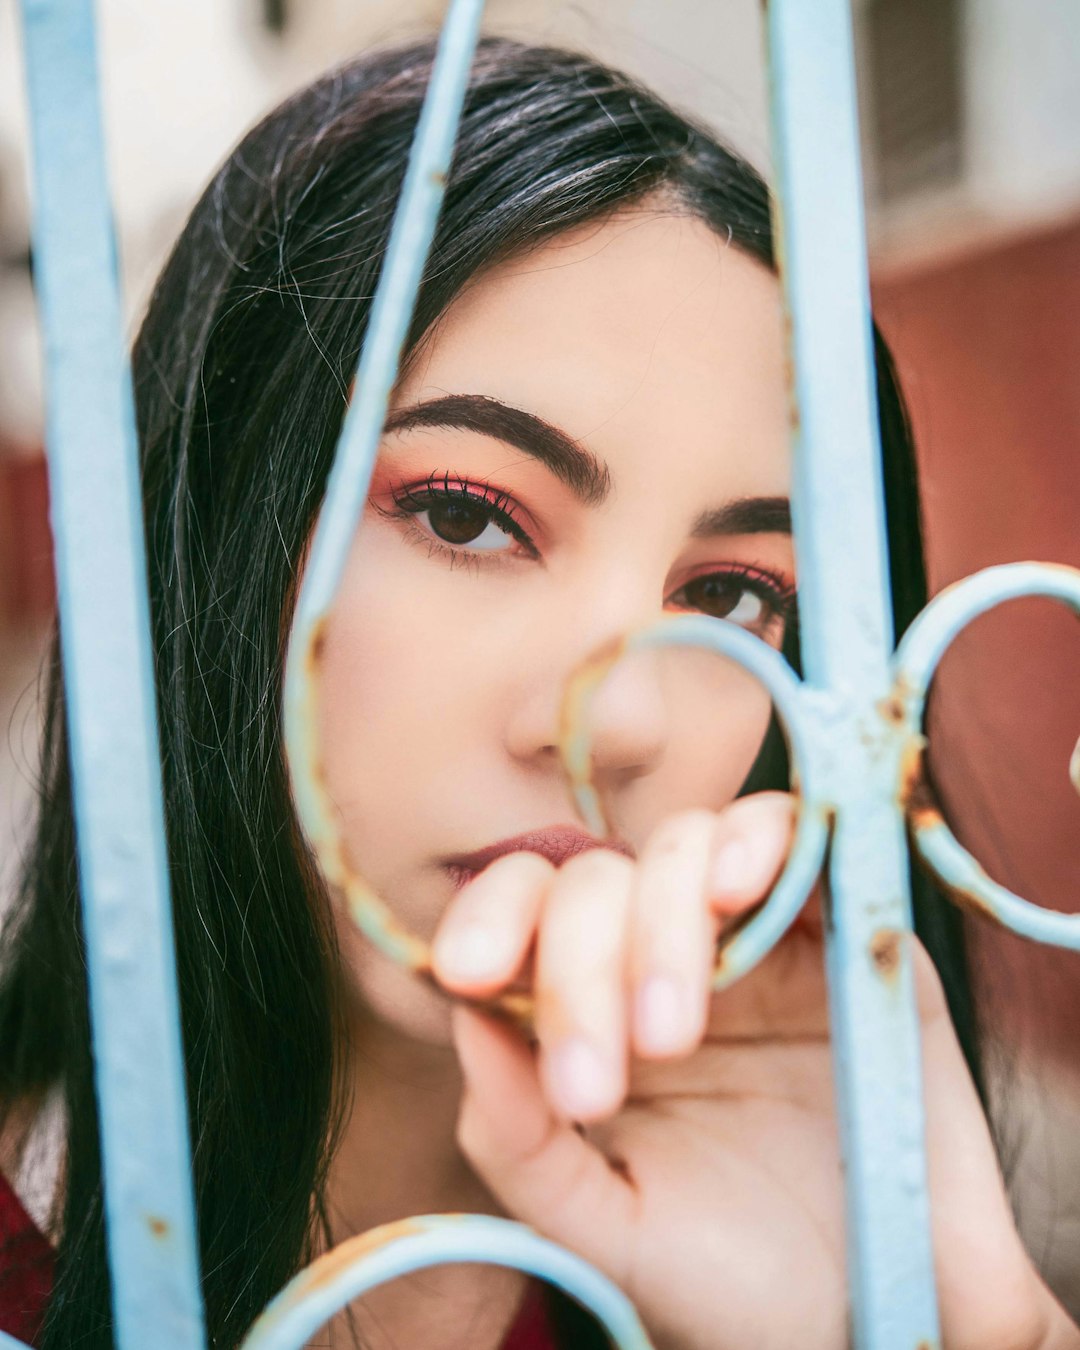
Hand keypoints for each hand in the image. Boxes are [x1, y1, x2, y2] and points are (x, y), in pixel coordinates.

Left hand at [431, 793, 1078, 1349]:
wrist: (866, 1317)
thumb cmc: (725, 1275)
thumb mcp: (605, 1228)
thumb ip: (519, 1139)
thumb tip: (463, 1019)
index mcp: (592, 1008)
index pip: (524, 913)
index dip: (490, 921)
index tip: (469, 977)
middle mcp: (666, 953)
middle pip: (595, 880)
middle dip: (578, 968)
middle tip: (594, 1087)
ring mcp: (758, 934)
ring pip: (684, 846)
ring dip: (660, 919)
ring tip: (667, 1032)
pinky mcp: (849, 929)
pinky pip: (798, 837)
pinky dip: (758, 841)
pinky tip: (735, 891)